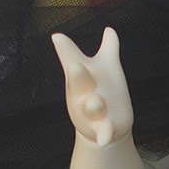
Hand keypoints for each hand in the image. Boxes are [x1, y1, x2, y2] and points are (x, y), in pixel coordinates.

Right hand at [51, 25, 134, 146]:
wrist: (105, 124)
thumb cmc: (100, 89)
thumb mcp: (104, 69)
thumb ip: (108, 49)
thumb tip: (110, 29)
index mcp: (82, 72)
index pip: (72, 56)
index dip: (65, 47)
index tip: (58, 37)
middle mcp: (83, 90)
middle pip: (78, 80)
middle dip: (77, 75)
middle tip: (76, 66)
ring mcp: (92, 110)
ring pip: (91, 106)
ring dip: (93, 104)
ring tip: (96, 101)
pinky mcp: (104, 127)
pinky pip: (103, 131)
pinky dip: (104, 135)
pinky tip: (105, 139)